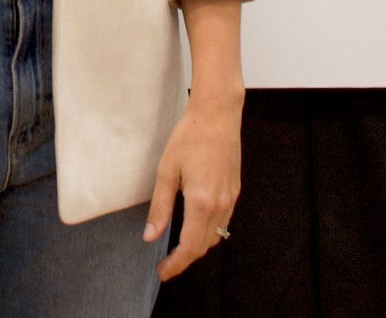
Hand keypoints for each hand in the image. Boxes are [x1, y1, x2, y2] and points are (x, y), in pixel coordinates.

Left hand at [143, 90, 241, 280]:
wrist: (218, 115)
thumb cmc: (189, 137)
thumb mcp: (166, 171)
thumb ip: (160, 207)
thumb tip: (150, 236)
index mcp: (202, 202)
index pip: (190, 246)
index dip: (176, 264)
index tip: (161, 272)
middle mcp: (221, 205)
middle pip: (204, 246)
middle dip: (185, 260)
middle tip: (165, 265)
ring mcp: (231, 199)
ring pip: (216, 237)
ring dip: (197, 247)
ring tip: (177, 249)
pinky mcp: (235, 191)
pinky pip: (223, 223)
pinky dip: (209, 233)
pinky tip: (194, 227)